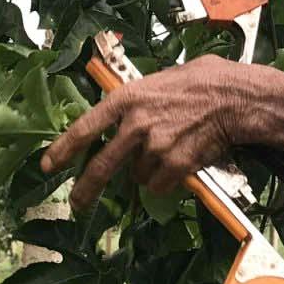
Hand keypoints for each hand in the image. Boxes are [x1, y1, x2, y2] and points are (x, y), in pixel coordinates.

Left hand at [41, 54, 263, 210]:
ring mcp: (154, 147)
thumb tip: (123, 116)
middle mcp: (135, 124)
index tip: (48, 165)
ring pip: (137, 176)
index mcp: (126, 98)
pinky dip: (166, 181)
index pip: (85, 128)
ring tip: (168, 152)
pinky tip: (181, 163)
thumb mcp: (160, 80)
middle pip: (101, 166)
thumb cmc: (202, 82)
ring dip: (146, 172)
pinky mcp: (175, 165)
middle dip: (86, 189)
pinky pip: (159, 185)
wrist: (236, 98)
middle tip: (78, 203)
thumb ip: (137, 101)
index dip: (63, 149)